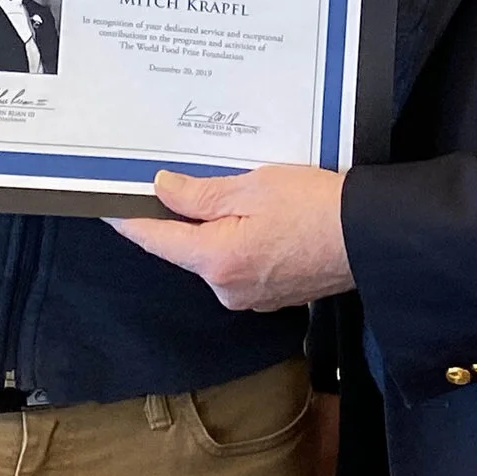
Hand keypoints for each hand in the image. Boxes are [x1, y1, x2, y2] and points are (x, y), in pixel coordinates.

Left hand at [109, 166, 353, 309]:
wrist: (370, 238)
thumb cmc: (316, 208)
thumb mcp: (253, 187)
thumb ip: (200, 194)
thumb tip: (163, 190)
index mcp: (215, 260)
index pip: (155, 239)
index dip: (128, 219)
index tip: (106, 203)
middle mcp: (226, 288)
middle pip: (187, 248)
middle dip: (185, 216)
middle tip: (188, 178)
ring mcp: (250, 297)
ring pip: (215, 255)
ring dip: (218, 228)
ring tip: (240, 194)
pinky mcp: (271, 296)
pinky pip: (241, 263)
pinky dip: (241, 240)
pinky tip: (262, 217)